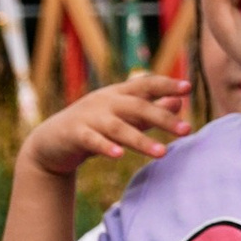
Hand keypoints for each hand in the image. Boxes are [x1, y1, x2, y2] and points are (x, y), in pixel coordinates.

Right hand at [23, 73, 185, 180]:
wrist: (52, 142)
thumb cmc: (94, 126)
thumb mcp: (123, 116)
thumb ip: (150, 110)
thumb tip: (179, 101)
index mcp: (118, 94)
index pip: (145, 84)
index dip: (166, 84)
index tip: (188, 88)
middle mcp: (105, 102)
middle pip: (137, 106)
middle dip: (163, 117)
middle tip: (187, 130)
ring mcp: (89, 117)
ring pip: (118, 127)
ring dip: (141, 140)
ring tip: (163, 153)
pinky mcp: (75, 134)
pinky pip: (93, 141)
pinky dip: (106, 147)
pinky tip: (119, 156)